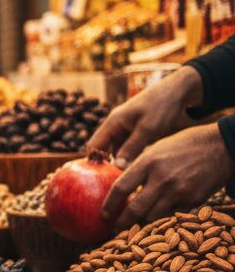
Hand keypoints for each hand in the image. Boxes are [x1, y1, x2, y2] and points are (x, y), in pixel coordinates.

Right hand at [88, 66, 204, 167]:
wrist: (178, 91)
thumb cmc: (161, 107)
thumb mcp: (147, 129)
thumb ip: (131, 148)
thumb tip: (116, 167)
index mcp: (112, 123)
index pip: (93, 146)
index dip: (94, 162)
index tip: (101, 177)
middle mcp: (115, 126)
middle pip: (103, 149)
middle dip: (107, 165)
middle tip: (115, 180)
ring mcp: (126, 129)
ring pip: (117, 150)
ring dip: (121, 162)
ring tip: (127, 177)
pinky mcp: (136, 132)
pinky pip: (128, 148)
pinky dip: (131, 158)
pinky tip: (138, 168)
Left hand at [102, 124, 234, 228]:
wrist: (221, 147)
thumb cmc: (184, 145)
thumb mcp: (156, 149)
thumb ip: (139, 167)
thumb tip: (120, 185)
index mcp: (149, 162)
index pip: (121, 188)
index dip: (109, 205)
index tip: (104, 214)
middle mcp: (162, 179)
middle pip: (135, 210)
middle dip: (122, 223)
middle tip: (115, 229)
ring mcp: (180, 192)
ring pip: (153, 218)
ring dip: (143, 223)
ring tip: (135, 226)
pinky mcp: (194, 200)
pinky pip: (173, 216)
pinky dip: (163, 219)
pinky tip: (158, 220)